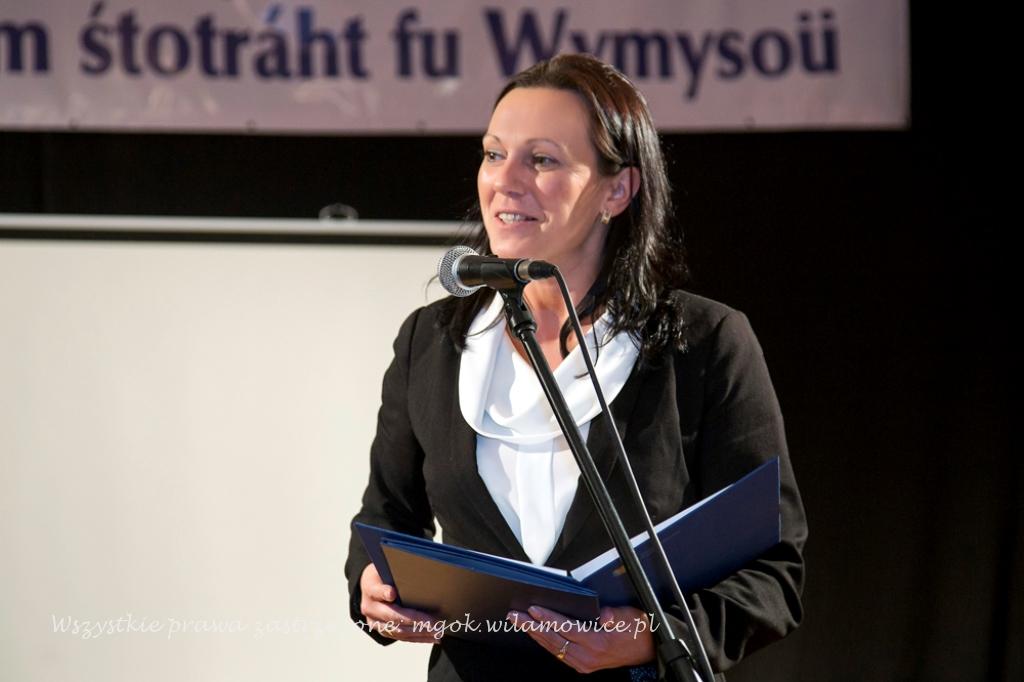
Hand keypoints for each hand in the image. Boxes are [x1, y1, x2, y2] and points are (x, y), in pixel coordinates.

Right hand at [359, 563, 439, 642]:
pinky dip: (417, 638)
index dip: (383, 592)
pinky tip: (431, 637)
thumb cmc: (384, 574)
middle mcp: (370, 608)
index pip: (376, 590)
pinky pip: (401, 637)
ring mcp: (375, 622)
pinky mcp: (382, 630)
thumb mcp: (386, 567)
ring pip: (398, 630)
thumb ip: (396, 572)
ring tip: (437, 632)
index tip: (392, 593)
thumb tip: (421, 574)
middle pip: (392, 616)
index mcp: (370, 588)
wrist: (370, 586)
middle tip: (433, 623)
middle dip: (415, 621)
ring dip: (419, 633)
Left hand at [507, 605, 654, 672]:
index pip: (567, 629)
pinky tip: (535, 633)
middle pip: (553, 639)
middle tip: (515, 616)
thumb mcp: (630, 618)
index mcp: (597, 643)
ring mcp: (583, 663)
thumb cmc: (637, 631)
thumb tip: (604, 615)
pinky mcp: (581, 664)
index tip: (534, 610)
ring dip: (534, 634)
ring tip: (519, 622)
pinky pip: (558, 653)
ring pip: (553, 647)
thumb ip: (616, 617)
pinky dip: (544, 642)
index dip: (549, 618)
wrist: (646, 649)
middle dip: (532, 626)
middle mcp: (587, 656)